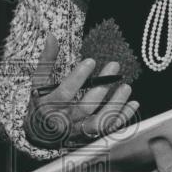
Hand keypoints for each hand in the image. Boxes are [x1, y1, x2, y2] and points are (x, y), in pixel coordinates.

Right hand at [24, 33, 138, 148]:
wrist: (40, 133)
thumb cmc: (40, 103)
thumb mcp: (38, 82)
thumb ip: (46, 60)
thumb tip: (51, 37)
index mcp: (50, 105)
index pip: (65, 93)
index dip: (78, 77)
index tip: (91, 61)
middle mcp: (64, 120)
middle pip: (85, 106)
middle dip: (101, 87)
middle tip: (113, 66)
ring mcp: (78, 130)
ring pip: (99, 121)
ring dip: (115, 105)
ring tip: (126, 87)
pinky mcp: (89, 135)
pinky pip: (108, 128)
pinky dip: (122, 117)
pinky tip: (133, 104)